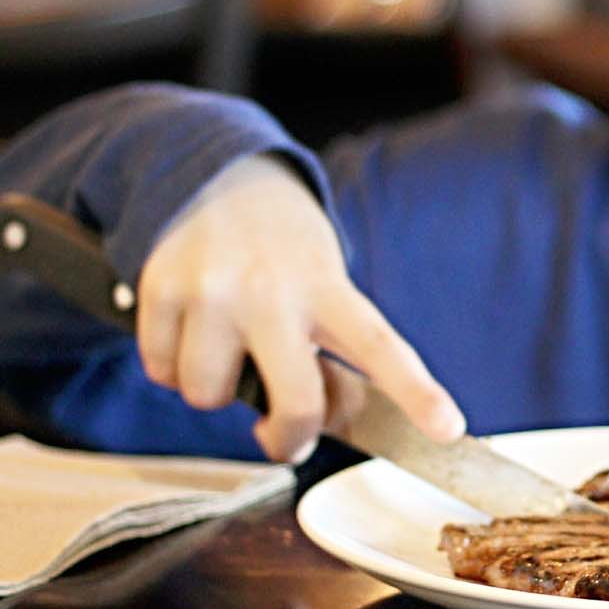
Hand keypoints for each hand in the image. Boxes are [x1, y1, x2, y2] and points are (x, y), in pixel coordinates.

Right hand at [136, 155, 463, 460]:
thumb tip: (321, 421)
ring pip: (208, 396)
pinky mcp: (159, 291)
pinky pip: (161, 372)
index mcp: (326, 285)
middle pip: (295, 400)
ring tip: (226, 343)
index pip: (380, 346)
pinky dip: (173, 364)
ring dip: (215, 388)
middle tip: (282, 435)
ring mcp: (212, 292)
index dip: (417, 392)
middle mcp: (270, 289)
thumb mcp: (322, 277)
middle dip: (288, 437)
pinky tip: (190, 325)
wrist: (212, 171)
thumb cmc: (281, 246)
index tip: (449, 430)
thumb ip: (326, 344)